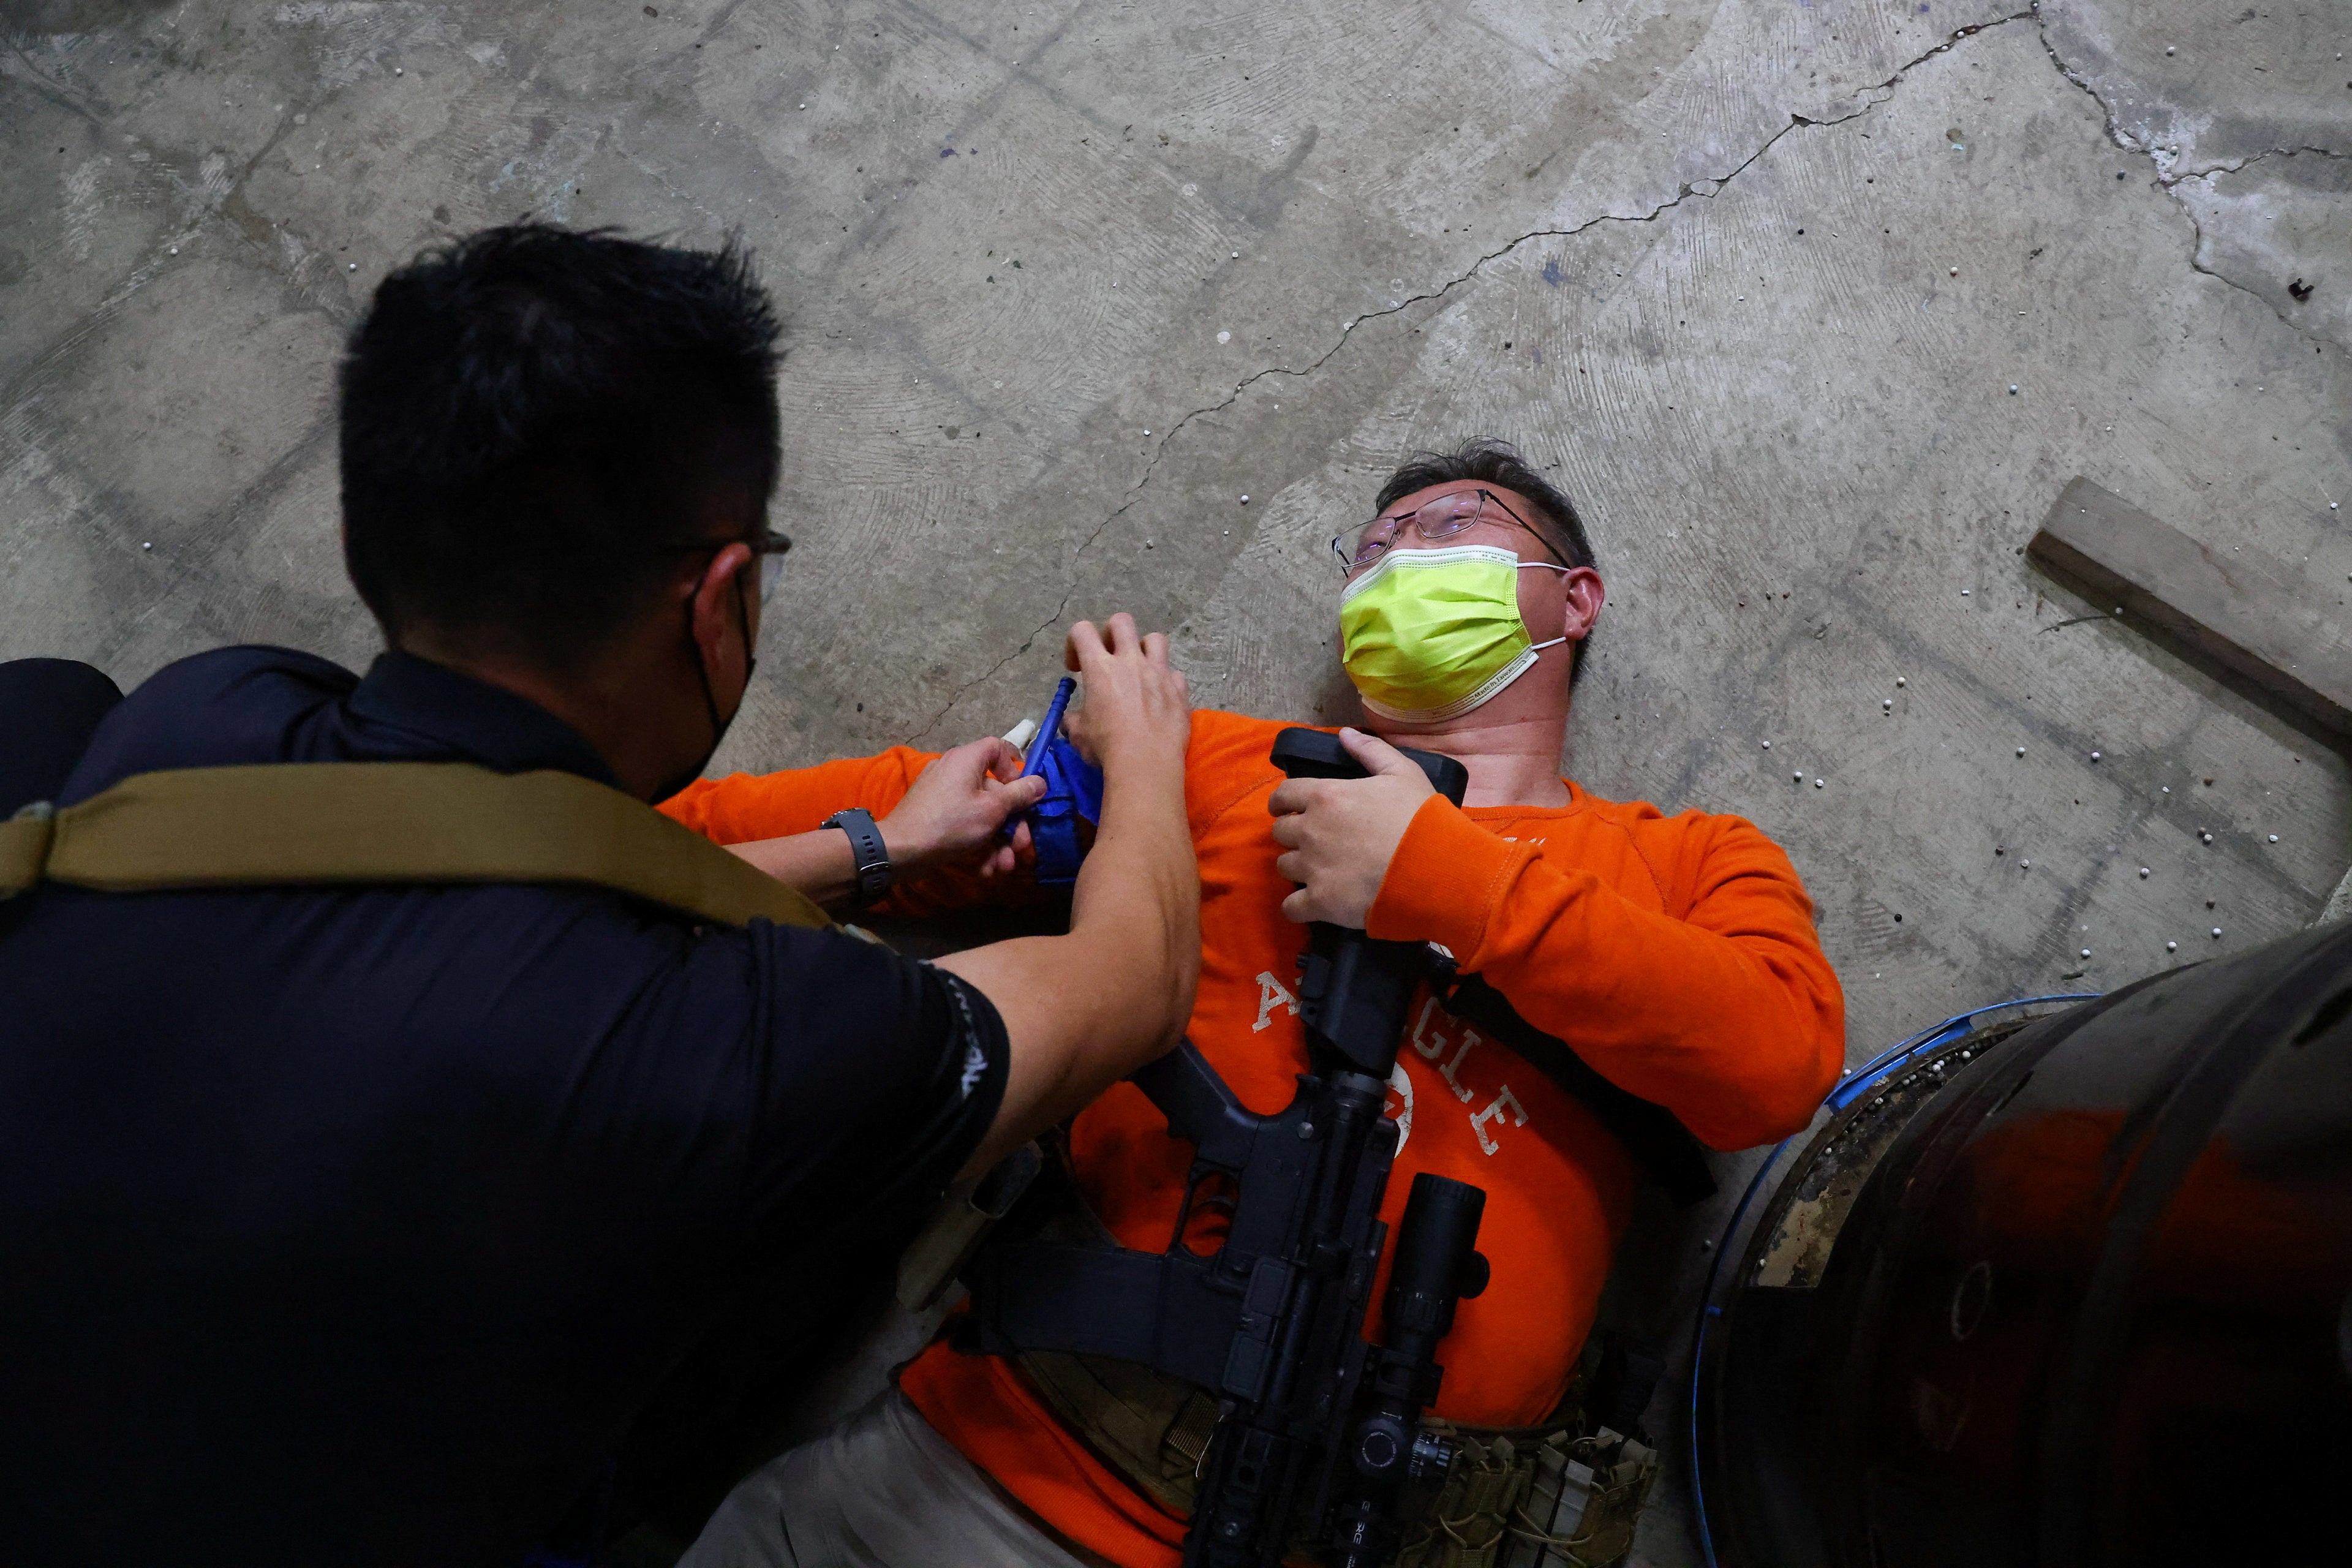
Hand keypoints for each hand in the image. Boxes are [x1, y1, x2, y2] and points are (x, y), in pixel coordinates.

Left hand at [882, 735, 1046, 877]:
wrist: (900, 851)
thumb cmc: (951, 823)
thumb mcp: (992, 810)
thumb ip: (1019, 795)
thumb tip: (1040, 781)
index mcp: (967, 759)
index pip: (998, 748)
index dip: (1014, 769)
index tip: (1023, 794)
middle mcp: (954, 771)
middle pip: (994, 791)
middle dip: (1012, 824)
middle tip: (1021, 848)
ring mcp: (943, 795)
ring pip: (981, 814)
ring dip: (998, 842)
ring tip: (1003, 867)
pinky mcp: (936, 817)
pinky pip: (964, 824)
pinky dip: (977, 844)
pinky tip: (985, 869)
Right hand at [1060, 614, 1190, 778]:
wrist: (1146, 763)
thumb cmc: (1107, 747)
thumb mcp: (1078, 735)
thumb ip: (1073, 720)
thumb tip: (1071, 720)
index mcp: (1100, 668)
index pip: (1082, 630)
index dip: (1074, 643)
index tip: (1076, 667)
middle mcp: (1131, 662)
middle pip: (1122, 622)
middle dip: (1111, 633)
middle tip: (1109, 657)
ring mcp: (1159, 673)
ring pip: (1156, 639)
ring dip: (1145, 649)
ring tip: (1139, 670)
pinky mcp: (1179, 690)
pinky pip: (1175, 674)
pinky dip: (1166, 682)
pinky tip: (1160, 698)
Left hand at [1267, 728, 1434, 926]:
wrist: (1436, 868)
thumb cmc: (1420, 818)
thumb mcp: (1402, 773)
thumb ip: (1370, 751)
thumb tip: (1344, 734)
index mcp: (1325, 796)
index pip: (1282, 795)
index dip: (1284, 802)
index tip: (1291, 808)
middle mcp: (1310, 830)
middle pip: (1280, 832)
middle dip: (1294, 834)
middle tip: (1315, 841)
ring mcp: (1312, 868)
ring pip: (1283, 867)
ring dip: (1298, 867)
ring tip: (1320, 870)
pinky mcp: (1320, 902)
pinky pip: (1291, 907)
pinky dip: (1298, 906)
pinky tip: (1311, 903)